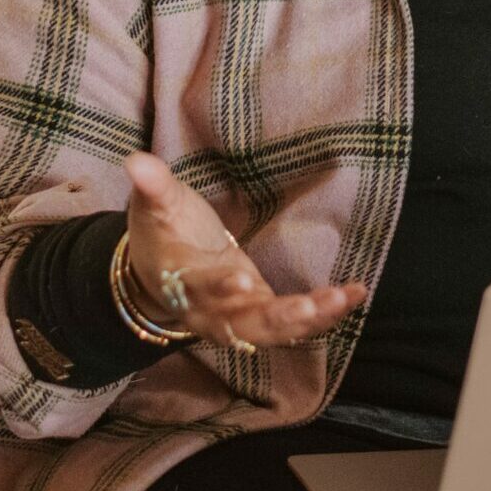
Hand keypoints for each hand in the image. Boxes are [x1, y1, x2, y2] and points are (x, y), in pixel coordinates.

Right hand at [121, 151, 367, 348]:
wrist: (162, 277)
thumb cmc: (163, 235)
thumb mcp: (155, 207)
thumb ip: (152, 187)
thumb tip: (135, 160)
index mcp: (181, 281)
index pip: (199, 287)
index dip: (217, 288)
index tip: (240, 280)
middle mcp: (211, 311)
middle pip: (242, 324)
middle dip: (277, 318)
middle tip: (309, 308)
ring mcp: (239, 318)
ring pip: (273, 330)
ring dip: (309, 320)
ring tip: (341, 299)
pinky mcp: (262, 316)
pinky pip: (294, 323)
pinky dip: (325, 314)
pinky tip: (355, 294)